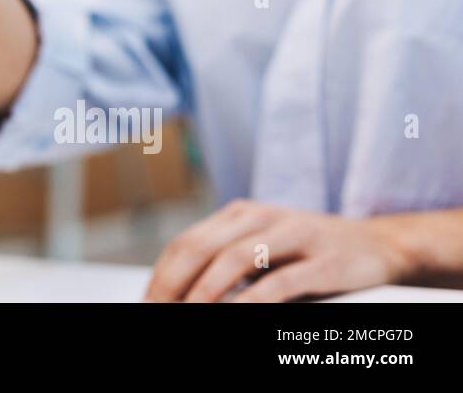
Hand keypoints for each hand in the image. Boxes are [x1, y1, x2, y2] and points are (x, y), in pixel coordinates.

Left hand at [144, 199, 411, 301]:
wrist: (379, 244)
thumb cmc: (311, 251)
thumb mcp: (263, 247)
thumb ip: (225, 261)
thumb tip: (180, 292)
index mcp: (240, 214)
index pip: (186, 242)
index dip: (162, 275)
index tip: (148, 302)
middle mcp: (262, 217)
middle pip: (200, 248)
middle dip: (173, 284)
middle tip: (160, 311)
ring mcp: (294, 235)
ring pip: (234, 259)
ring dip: (205, 292)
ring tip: (189, 314)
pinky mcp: (324, 260)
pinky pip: (280, 281)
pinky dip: (253, 300)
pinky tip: (237, 314)